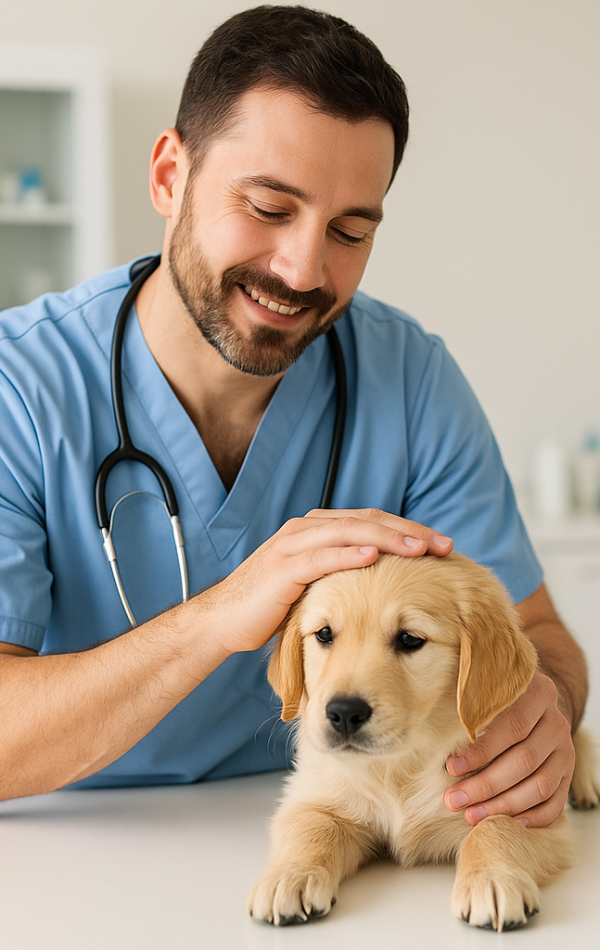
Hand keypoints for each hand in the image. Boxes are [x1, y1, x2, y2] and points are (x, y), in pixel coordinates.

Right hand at [202, 508, 451, 654]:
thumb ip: (343, 572)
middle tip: (444, 545)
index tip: (441, 545)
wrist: (224, 619)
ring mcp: (294, 544)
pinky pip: (322, 556)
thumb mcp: (315, 583)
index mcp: (318, 529)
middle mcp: (307, 529)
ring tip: (421, 549)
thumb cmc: (272, 605)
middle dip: (409, 531)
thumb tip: (386, 577)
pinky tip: (376, 557)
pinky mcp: (283, 567)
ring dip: (389, 539)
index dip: (408, 529)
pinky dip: (350, 554)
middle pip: (368, 521)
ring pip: (350, 532)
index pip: (371, 520)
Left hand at [444, 671, 574, 827]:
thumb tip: (434, 727)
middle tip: (453, 800)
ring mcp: (565, 750)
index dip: (481, 750)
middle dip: (485, 785)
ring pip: (540, 785)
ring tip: (471, 815)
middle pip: (524, 760)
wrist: (529, 701)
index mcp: (538, 693)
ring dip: (503, 805)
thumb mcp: (483, 687)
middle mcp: (556, 722)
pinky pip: (555, 802)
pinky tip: (507, 823)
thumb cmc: (494, 697)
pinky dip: (532, 817)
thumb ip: (469, 702)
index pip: (512, 726)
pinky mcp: (567, 774)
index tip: (451, 767)